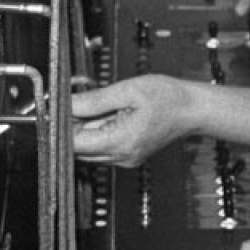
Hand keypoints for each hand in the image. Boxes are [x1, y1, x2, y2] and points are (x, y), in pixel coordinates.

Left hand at [72, 75, 192, 164]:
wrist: (194, 110)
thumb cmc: (169, 98)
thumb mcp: (127, 91)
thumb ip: (93, 100)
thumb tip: (65, 104)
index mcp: (121, 142)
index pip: (73, 143)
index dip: (60, 126)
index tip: (55, 109)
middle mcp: (122, 156)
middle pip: (77, 149)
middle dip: (71, 126)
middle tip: (77, 101)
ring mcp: (126, 158)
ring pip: (88, 149)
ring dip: (84, 129)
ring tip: (99, 106)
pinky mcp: (128, 155)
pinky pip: (101, 147)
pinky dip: (97, 132)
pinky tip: (108, 115)